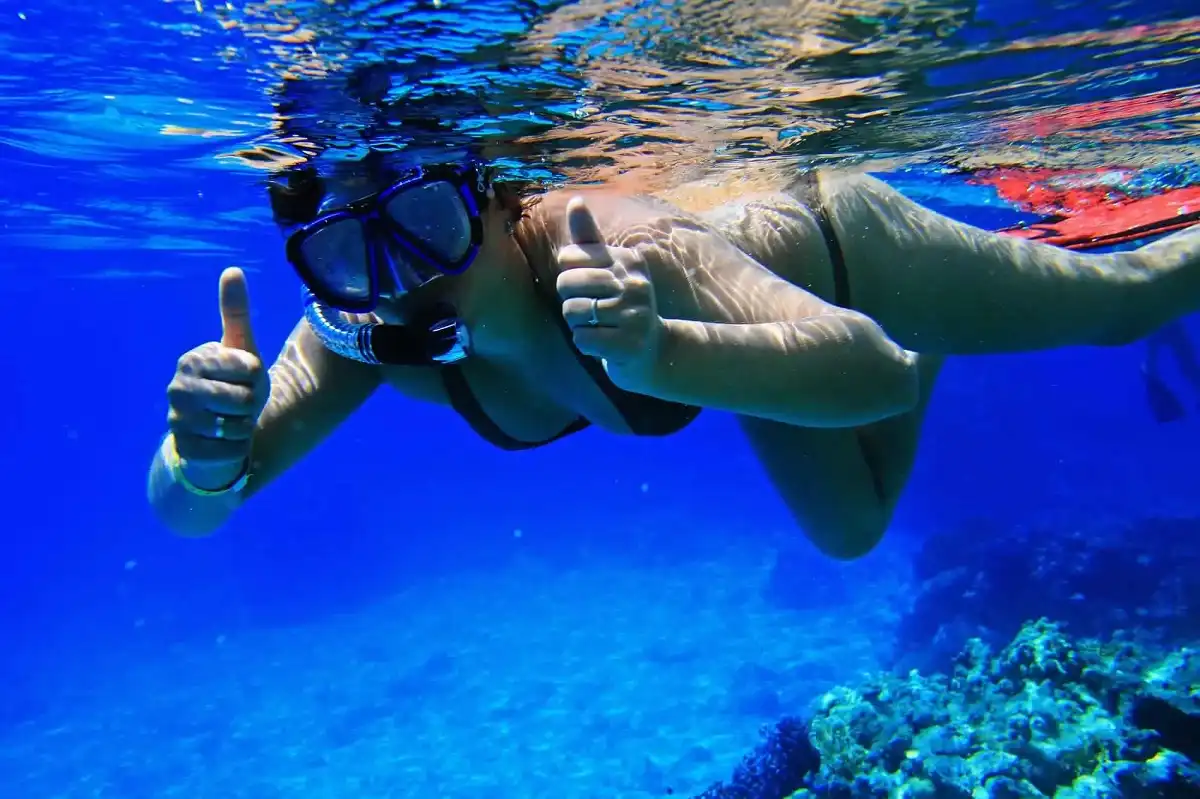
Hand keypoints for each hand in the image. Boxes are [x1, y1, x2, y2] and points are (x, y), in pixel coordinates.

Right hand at [166, 267, 268, 486]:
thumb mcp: (242, 351)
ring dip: (245, 428)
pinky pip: (228, 452)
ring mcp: (176, 421)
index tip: (245, 379)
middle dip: (252, 405)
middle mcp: (177, 388)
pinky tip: (226, 444)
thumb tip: (232, 269)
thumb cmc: (234, 387)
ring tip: (232, 422)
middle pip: (244, 399)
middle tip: (240, 404)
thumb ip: (236, 313)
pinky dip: (236, 451)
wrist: (217, 435)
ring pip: (236, 427)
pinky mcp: (184, 451)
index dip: (257, 378)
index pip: (250, 368)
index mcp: (192, 360)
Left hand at [556, 196, 663, 392]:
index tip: (586, 286)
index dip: (568, 274)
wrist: (651, 350)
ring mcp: (635, 314)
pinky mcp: (629, 344)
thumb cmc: (621, 305)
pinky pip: (582, 339)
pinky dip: (584, 344)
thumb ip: (589, 238)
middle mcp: (635, 284)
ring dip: (576, 324)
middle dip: (569, 300)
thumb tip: (577, 200)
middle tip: (588, 310)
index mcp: (628, 260)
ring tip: (597, 325)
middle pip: (567, 283)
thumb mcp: (609, 268)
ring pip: (572, 312)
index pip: (570, 257)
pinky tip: (602, 343)